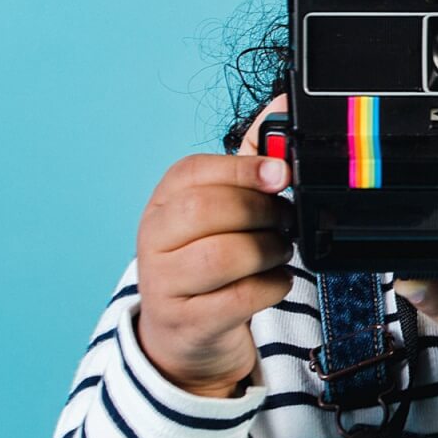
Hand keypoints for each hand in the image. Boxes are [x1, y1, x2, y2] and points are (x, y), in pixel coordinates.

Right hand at [133, 94, 294, 396]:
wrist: (185, 333)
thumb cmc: (211, 258)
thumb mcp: (224, 209)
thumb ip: (253, 159)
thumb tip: (282, 104)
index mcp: (164, 201)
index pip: (193, 172)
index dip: (242, 169)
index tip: (281, 174)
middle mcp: (154, 238)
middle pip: (206, 211)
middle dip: (259, 212)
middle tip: (283, 221)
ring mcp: (164, 283)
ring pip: (222, 256)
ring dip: (268, 251)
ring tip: (279, 251)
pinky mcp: (187, 322)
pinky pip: (238, 298)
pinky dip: (271, 286)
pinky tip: (276, 280)